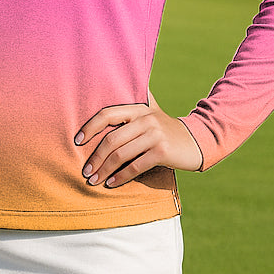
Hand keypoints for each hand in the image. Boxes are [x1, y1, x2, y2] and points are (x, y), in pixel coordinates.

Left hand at [75, 95, 202, 188]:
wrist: (196, 141)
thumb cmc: (165, 130)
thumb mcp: (151, 113)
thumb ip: (132, 108)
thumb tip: (106, 90)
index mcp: (138, 108)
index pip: (107, 114)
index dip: (90, 127)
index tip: (77, 141)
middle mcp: (145, 119)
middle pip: (111, 139)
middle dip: (95, 157)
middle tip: (85, 170)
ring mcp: (154, 135)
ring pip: (121, 154)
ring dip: (104, 169)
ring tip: (94, 180)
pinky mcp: (162, 152)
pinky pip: (135, 166)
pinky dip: (121, 176)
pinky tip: (111, 183)